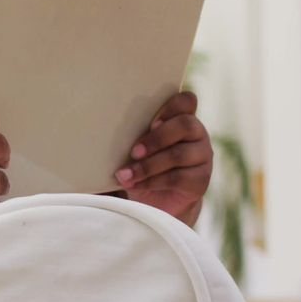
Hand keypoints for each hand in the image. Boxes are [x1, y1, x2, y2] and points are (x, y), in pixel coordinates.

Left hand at [114, 92, 212, 225]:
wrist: (157, 201)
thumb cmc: (142, 163)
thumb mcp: (136, 145)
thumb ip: (132, 132)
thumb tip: (98, 124)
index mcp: (180, 118)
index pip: (187, 100)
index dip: (172, 106)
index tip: (151, 121)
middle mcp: (196, 134)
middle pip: (186, 125)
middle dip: (156, 138)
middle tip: (133, 151)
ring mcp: (202, 157)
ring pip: (179, 154)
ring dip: (148, 165)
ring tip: (125, 175)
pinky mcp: (201, 180)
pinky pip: (178, 177)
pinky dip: (152, 181)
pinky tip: (135, 185)